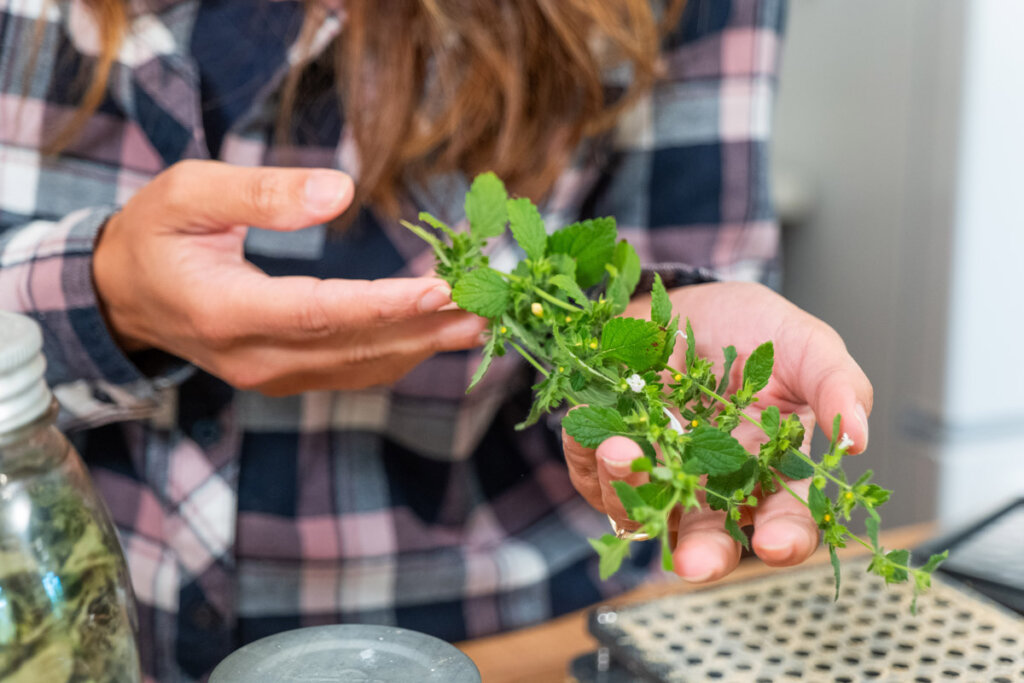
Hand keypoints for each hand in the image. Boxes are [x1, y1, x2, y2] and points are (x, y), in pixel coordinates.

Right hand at [93, 160, 487, 394]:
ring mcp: (272, 376)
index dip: (384, 306)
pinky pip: (353, 372)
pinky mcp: (287, 378)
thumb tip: (341, 193)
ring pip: (362, 367)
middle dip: (428, 327)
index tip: (441, 290)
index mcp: (225, 311)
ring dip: (426, 345)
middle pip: (355, 348)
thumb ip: (260, 193)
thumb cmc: (155, 234)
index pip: (319, 314)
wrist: (124, 297)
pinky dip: (401, 353)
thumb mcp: (189, 193)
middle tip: (490, 304)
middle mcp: (254, 358)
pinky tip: (440, 334)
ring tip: (484, 319)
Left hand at [562, 281, 872, 581]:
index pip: (784, 519)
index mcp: (768, 466)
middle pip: (710, 538)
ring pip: (643, 512)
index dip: (784, 538)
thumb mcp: (805, 343)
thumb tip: (858, 438)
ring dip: (632, 489)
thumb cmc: (747, 327)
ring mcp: (658, 473)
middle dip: (702, 555)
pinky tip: (599, 432)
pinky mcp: (608, 458)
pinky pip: (594, 477)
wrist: (677, 297)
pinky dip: (592, 459)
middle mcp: (711, 481)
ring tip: (623, 451)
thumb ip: (837, 386)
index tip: (776, 543)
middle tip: (693, 562)